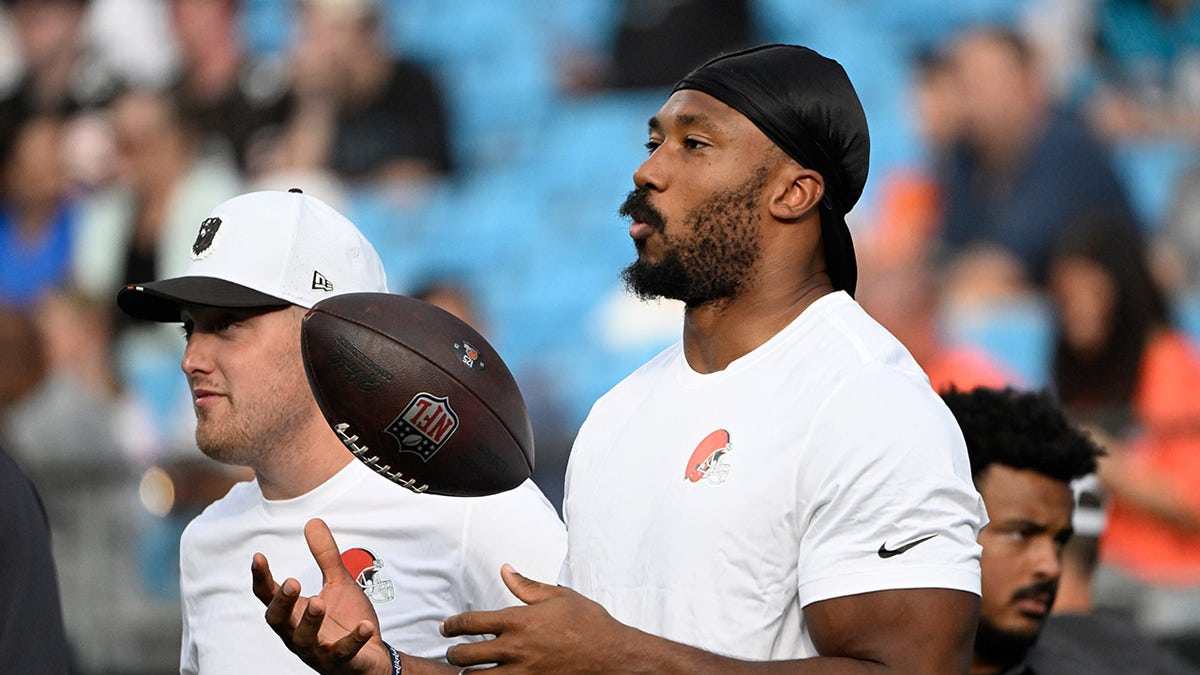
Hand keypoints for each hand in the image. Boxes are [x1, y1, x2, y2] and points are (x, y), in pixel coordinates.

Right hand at [251, 518, 392, 674]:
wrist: (370, 656)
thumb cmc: (345, 620)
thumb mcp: (337, 583)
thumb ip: (325, 556)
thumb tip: (313, 522)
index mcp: (294, 613)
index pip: (269, 596)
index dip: (262, 578)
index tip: (258, 556)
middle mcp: (298, 633)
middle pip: (278, 621)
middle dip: (282, 602)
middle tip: (292, 582)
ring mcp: (318, 651)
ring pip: (303, 640)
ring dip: (309, 621)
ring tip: (318, 602)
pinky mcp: (341, 662)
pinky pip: (344, 653)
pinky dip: (354, 640)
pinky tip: (366, 626)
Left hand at [441, 565, 636, 672]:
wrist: (612, 655)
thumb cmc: (588, 623)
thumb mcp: (558, 596)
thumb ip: (526, 585)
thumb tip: (506, 570)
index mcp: (519, 621)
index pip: (472, 622)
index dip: (452, 624)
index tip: (445, 627)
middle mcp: (515, 649)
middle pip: (466, 655)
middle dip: (453, 654)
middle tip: (452, 652)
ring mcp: (522, 673)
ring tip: (468, 671)